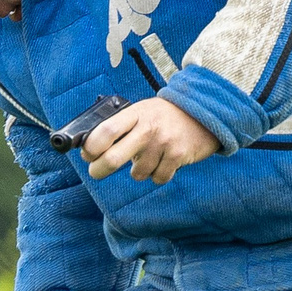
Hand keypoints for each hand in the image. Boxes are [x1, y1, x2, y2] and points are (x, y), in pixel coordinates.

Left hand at [83, 98, 218, 183]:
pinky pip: (157, 178)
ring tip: (148, 156)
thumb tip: (92, 149)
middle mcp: (148, 128)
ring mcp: (164, 143)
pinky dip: (158, 175)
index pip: (106, 130)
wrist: (204, 113)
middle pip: (113, 158)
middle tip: (96, 171)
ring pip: (137, 173)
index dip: (92, 146)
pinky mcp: (178, 156)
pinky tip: (163, 161)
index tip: (87, 154)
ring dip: (139, 170)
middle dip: (99, 169)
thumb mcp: (142, 111)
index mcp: (136, 113)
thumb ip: (121, 126)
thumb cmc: (164, 116)